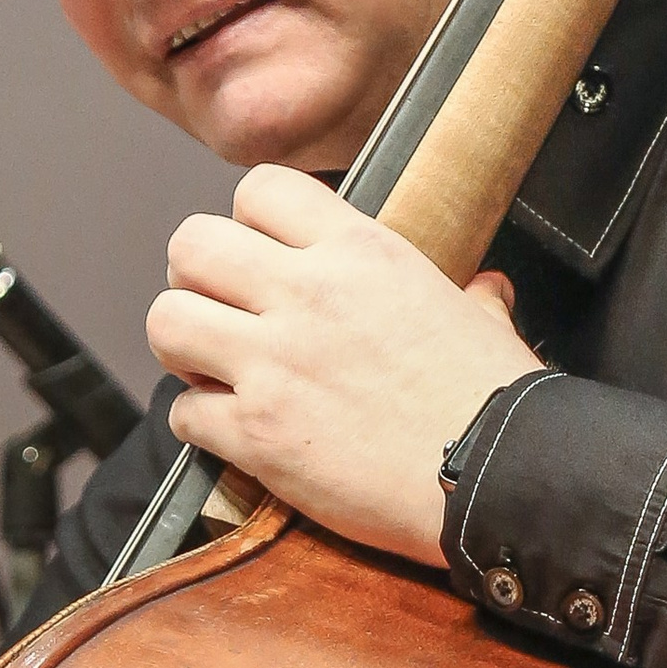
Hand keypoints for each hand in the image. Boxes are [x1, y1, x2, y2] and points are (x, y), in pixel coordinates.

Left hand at [147, 168, 541, 561]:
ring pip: (166, 319)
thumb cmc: (497, 401)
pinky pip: (182, 412)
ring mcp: (275, 364)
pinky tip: (232, 430)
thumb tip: (485, 289)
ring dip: (182, 346)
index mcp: (361, 252)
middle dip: (196, 277)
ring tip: (213, 367)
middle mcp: (307, 295)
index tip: (262, 256)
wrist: (500, 478)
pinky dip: (199, 423)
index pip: (259, 189)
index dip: (249, 222)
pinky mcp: (257, 433)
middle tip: (220, 309)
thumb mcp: (483, 321)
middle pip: (191, 244)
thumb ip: (470, 296)